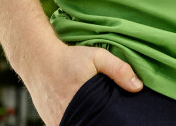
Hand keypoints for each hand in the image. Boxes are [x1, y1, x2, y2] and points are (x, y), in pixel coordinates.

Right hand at [24, 43, 142, 125]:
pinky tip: (85, 112)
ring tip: (95, 110)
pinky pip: (68, 124)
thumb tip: (138, 86)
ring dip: (87, 120)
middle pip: (89, 124)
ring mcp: (56, 122)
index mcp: (81, 105)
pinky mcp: (51, 123)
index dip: (107, 119)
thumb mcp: (97, 57)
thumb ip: (119, 70)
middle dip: (99, 119)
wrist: (37, 60)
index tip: (113, 113)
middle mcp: (66, 118)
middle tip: (104, 109)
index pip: (99, 122)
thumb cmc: (68, 58)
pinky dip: (77, 120)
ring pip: (78, 125)